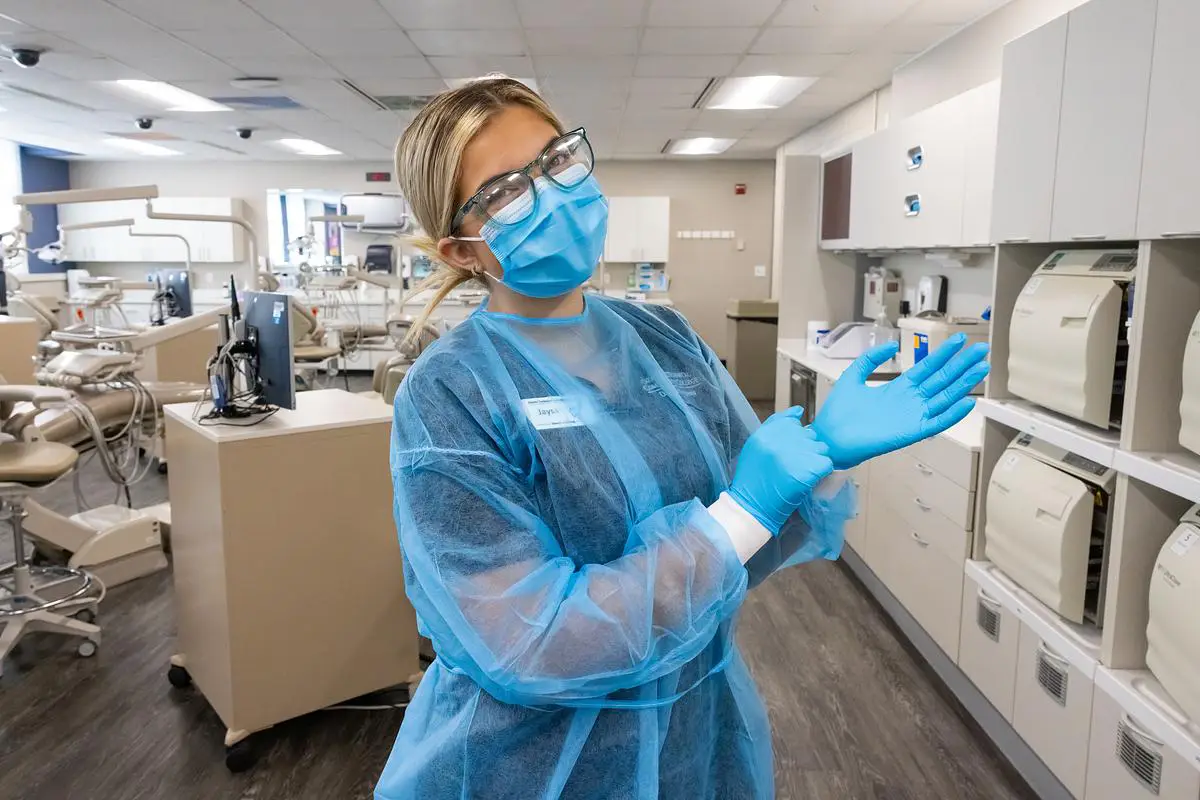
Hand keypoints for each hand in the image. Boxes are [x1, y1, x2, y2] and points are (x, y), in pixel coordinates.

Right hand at [729, 407, 834, 534]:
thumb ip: (775, 425)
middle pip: (810, 435)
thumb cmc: (753, 479)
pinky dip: (822, 473)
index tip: (790, 453)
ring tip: (802, 474)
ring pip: (821, 449)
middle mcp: (781, 440)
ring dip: (816, 460)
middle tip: (795, 467)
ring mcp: (796, 454)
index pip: (794, 423)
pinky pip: (827, 464)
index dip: (796, 439)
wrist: (752, 507)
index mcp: (767, 432)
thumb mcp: (756, 446)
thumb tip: (799, 411)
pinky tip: (809, 481)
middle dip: (807, 449)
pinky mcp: (809, 470)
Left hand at [811, 334, 989, 469]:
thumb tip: (891, 345)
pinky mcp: (910, 433)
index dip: (944, 354)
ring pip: (944, 398)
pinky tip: (968, 402)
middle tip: (982, 349)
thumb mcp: (853, 377)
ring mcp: (912, 417)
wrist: (827, 438)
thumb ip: (871, 359)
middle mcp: (910, 401)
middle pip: (941, 379)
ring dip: (963, 384)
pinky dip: (952, 414)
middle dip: (962, 364)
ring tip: (981, 368)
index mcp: (898, 388)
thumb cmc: (837, 413)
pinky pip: (936, 423)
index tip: (959, 339)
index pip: (927, 367)